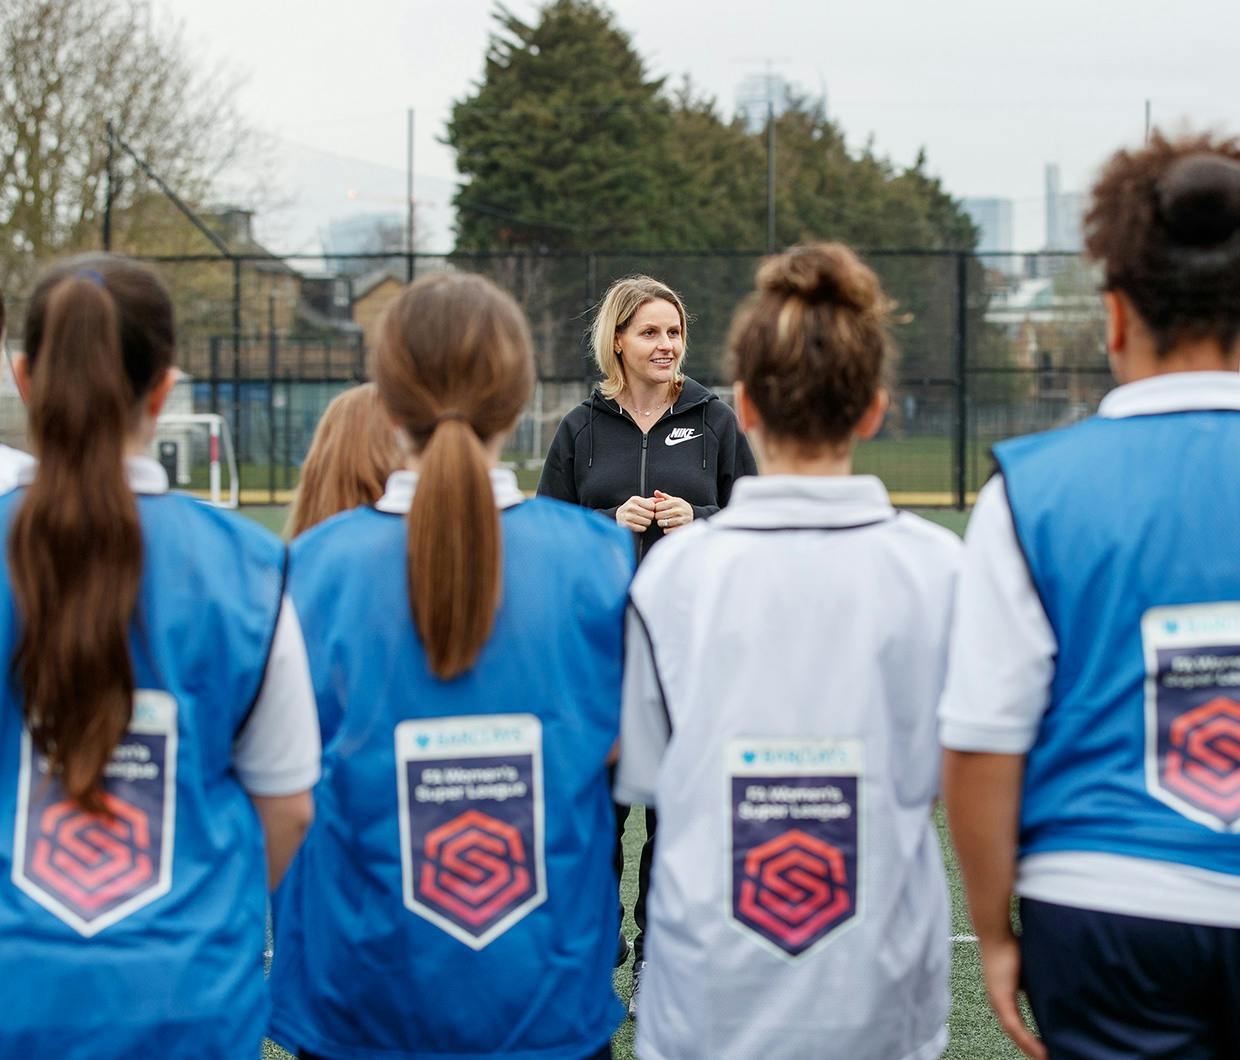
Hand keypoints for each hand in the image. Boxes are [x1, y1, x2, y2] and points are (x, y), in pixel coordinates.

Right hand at [616, 495, 655, 532]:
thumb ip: (652, 501)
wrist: (618, 516)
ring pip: (647, 522)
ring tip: (641, 521)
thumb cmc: (632, 509)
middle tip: (645, 517)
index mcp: (635, 499)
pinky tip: (638, 525)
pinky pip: (642, 528)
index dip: (652, 510)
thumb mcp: (640, 502)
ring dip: (646, 523)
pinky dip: (642, 528)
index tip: (648, 511)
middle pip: (651, 515)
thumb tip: (662, 499)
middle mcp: (630, 507)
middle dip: (650, 517)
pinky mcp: (627, 525)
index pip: (652, 506)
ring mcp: (628, 516)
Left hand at [653, 490, 692, 532]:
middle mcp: (679, 510)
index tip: (657, 510)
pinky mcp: (682, 528)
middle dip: (657, 516)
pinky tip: (668, 527)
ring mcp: (682, 520)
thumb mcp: (674, 500)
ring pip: (663, 523)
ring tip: (662, 521)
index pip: (658, 506)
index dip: (655, 509)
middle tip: (659, 516)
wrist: (693, 515)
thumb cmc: (680, 507)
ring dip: (661, 523)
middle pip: (659, 515)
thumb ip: (664, 496)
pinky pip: (668, 530)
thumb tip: (656, 492)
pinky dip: (666, 530)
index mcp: (676, 502)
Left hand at [979, 931, 1045, 1059]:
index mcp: (1005, 997)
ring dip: (1031, 1049)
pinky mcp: (999, 998)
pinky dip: (1027, 1040)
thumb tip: (1057, 995)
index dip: (1031, 1041)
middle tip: (1049, 1059)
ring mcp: (997, 1002)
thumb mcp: (1030, 971)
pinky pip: (1013, 1026)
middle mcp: (999, 1003)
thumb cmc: (1012, 946)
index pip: (1018, 1027)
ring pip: (1014, 1033)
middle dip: (1032, 1049)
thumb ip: (1039, 985)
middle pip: (1016, 1035)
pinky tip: (1041, 1052)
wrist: (996, 931)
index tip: (1047, 1052)